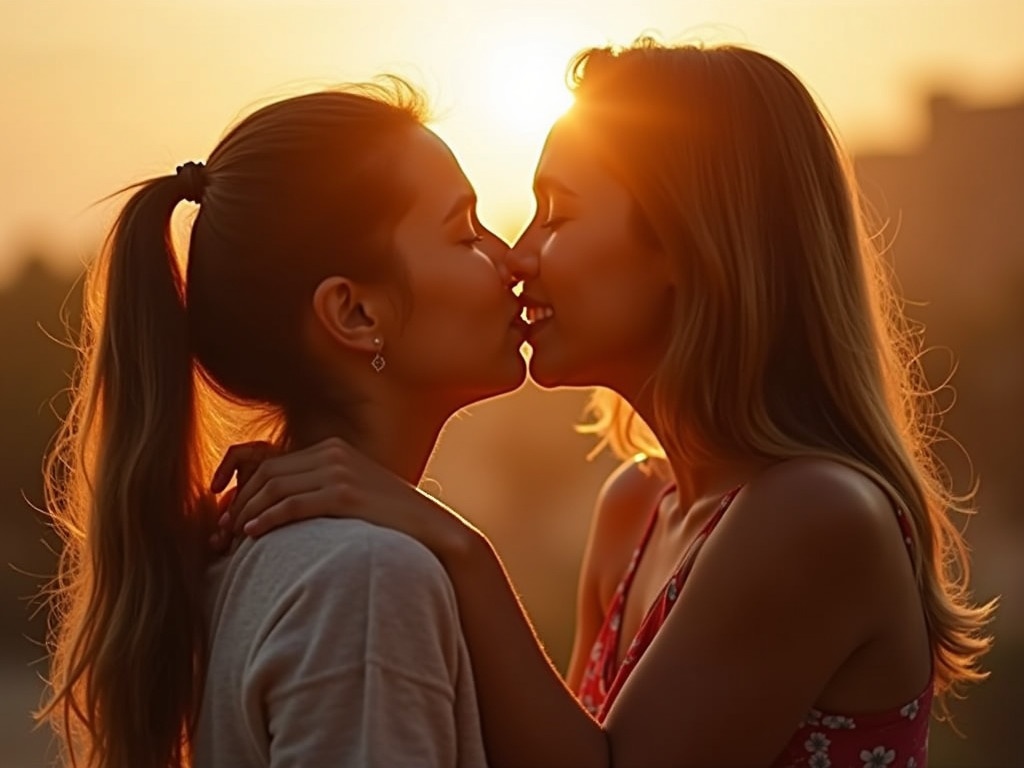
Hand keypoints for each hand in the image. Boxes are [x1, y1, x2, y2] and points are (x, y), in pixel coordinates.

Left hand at [212, 437, 472, 557]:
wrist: (434, 532)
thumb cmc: (391, 522)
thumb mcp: (355, 496)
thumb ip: (321, 492)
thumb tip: (280, 509)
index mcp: (333, 449)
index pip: (270, 463)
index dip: (242, 490)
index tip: (227, 515)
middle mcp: (333, 453)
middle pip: (266, 473)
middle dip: (238, 503)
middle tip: (222, 532)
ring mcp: (340, 471)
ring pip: (273, 487)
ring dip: (246, 513)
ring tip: (232, 538)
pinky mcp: (345, 494)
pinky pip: (293, 504)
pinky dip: (267, 518)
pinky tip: (253, 535)